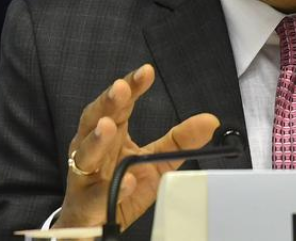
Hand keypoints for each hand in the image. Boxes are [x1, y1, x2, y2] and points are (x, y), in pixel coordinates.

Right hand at [54, 64, 219, 230]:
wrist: (95, 227)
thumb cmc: (119, 186)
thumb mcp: (155, 161)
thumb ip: (180, 141)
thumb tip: (211, 121)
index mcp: (110, 134)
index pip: (119, 104)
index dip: (130, 87)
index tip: (146, 71)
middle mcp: (91, 149)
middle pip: (94, 120)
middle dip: (107, 103)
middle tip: (121, 89)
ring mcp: (84, 176)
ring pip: (85, 154)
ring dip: (97, 139)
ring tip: (110, 126)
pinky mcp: (85, 205)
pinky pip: (95, 196)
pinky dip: (111, 188)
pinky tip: (126, 180)